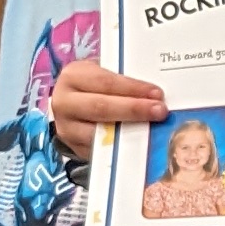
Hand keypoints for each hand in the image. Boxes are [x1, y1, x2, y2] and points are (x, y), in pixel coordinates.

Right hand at [45, 60, 170, 150]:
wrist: (73, 107)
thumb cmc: (96, 87)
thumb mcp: (104, 75)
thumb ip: (124, 82)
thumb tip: (156, 94)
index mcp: (73, 76)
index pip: (105, 82)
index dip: (133, 88)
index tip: (157, 93)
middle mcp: (64, 102)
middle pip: (101, 107)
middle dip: (134, 109)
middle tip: (160, 111)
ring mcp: (67, 128)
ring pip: (100, 132)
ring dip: (130, 131)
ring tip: (154, 127)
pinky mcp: (75, 148)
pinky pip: (101, 150)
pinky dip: (123, 147)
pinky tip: (141, 142)